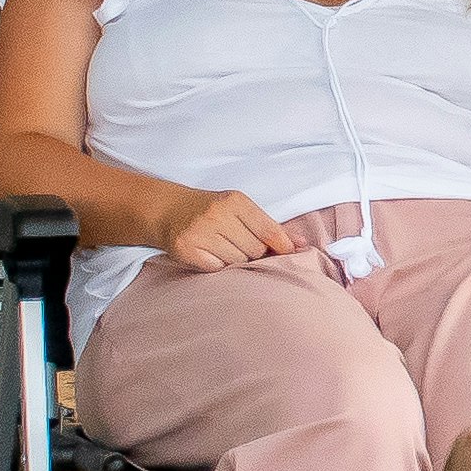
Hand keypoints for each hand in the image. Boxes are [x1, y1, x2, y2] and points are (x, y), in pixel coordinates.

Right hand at [157, 190, 295, 272]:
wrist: (168, 210)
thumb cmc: (212, 211)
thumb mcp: (240, 209)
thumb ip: (269, 226)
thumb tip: (301, 244)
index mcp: (234, 201)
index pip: (268, 230)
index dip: (283, 246)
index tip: (293, 254)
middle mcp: (216, 215)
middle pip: (255, 249)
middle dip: (257, 254)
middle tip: (249, 250)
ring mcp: (200, 232)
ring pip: (237, 261)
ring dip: (239, 262)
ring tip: (230, 252)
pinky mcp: (186, 250)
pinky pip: (217, 269)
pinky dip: (220, 268)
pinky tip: (215, 258)